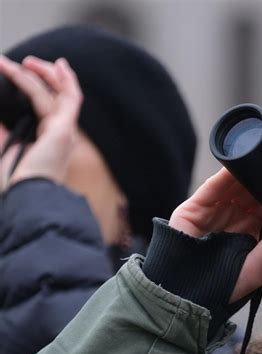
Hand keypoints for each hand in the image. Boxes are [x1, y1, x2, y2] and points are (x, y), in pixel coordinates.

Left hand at [0, 55, 81, 189]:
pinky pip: (66, 98)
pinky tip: (45, 67)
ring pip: (63, 94)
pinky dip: (60, 81)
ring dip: (46, 74)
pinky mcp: (64, 130)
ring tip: (26, 62)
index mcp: (50, 141)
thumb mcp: (4, 146)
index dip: (42, 88)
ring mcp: (65, 132)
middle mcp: (62, 135)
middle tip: (27, 62)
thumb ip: (2, 127)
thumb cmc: (17, 181)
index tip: (25, 73)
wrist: (27, 195)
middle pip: (61, 98)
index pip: (51, 108)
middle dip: (47, 76)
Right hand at [169, 168, 261, 301]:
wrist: (186, 294)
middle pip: (250, 191)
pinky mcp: (195, 207)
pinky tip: (239, 163)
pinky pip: (212, 187)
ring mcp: (213, 210)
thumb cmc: (222, 287)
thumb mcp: (257, 266)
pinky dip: (224, 175)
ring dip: (247, 174)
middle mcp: (232, 217)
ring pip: (232, 185)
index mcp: (249, 229)